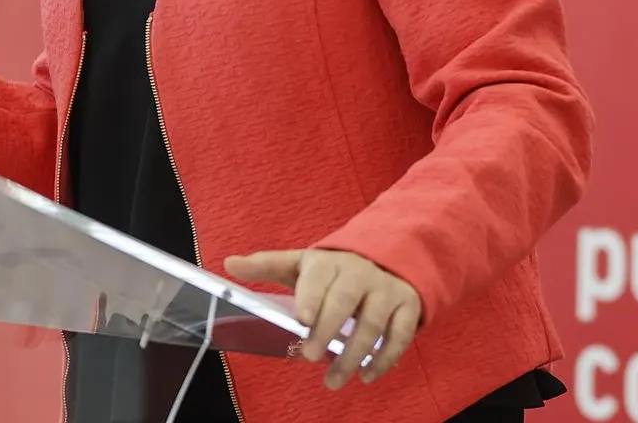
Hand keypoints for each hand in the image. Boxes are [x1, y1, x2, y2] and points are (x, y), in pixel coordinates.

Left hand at [224, 249, 421, 388]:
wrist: (388, 257)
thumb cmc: (334, 270)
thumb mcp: (302, 265)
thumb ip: (267, 265)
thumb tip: (229, 264)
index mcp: (329, 263)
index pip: (319, 278)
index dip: (311, 297)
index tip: (301, 319)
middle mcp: (360, 273)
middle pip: (344, 300)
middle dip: (327, 329)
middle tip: (310, 356)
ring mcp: (386, 289)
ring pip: (372, 323)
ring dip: (353, 354)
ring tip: (334, 380)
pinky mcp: (407, 305)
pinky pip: (400, 333)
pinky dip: (385, 358)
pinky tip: (368, 375)